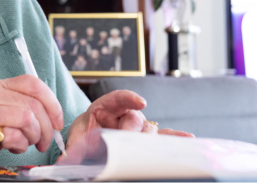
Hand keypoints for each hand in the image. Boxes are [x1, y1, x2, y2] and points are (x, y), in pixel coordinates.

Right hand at [0, 75, 63, 173]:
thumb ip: (19, 107)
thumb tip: (50, 116)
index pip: (33, 83)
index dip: (52, 102)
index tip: (57, 120)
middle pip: (35, 103)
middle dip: (48, 127)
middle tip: (45, 141)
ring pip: (29, 117)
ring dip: (35, 136)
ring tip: (29, 144)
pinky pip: (14, 132)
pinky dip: (20, 144)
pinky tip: (13, 147)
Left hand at [58, 90, 193, 163]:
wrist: (87, 142)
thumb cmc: (83, 135)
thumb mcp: (76, 138)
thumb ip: (76, 146)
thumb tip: (69, 159)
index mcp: (105, 107)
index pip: (119, 98)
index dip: (129, 98)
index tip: (139, 102)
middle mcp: (125, 114)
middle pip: (135, 119)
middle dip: (132, 131)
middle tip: (125, 141)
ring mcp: (138, 126)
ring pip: (148, 130)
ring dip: (146, 140)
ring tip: (141, 149)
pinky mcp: (146, 138)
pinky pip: (162, 136)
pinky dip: (174, 137)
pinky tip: (187, 138)